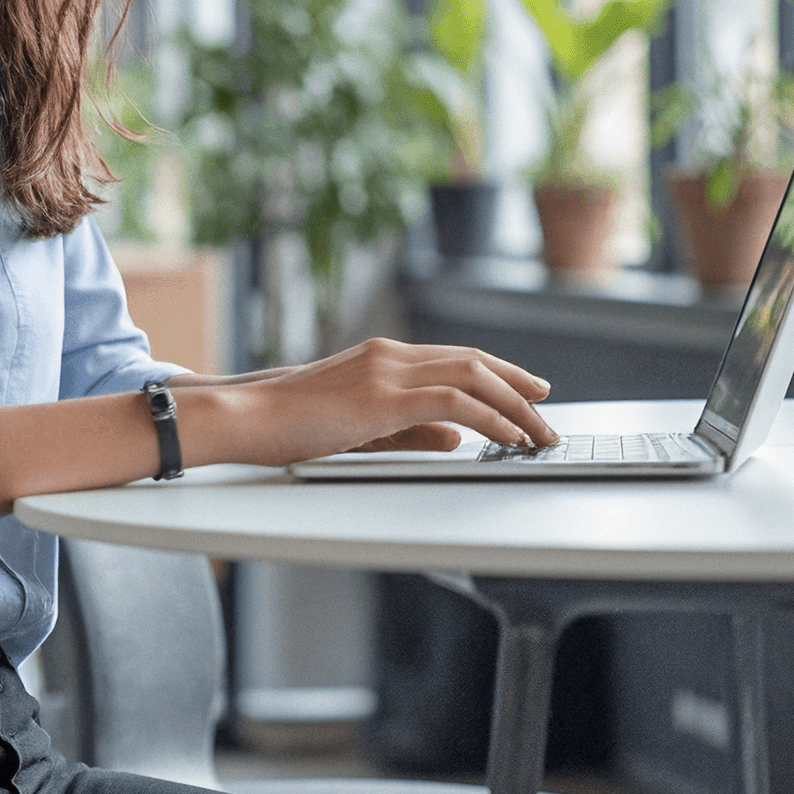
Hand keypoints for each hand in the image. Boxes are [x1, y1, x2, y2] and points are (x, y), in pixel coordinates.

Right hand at [177, 337, 557, 469]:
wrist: (247, 416)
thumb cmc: (289, 424)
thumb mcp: (360, 427)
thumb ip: (411, 431)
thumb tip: (458, 438)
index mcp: (382, 357)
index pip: (455, 359)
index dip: (497, 374)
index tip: (526, 391)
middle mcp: (390, 354)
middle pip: (473, 362)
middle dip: (517, 385)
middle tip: (546, 407)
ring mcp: (388, 371)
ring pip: (473, 376)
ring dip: (514, 404)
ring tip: (539, 431)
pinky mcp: (384, 397)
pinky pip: (454, 403)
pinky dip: (490, 417)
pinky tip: (509, 435)